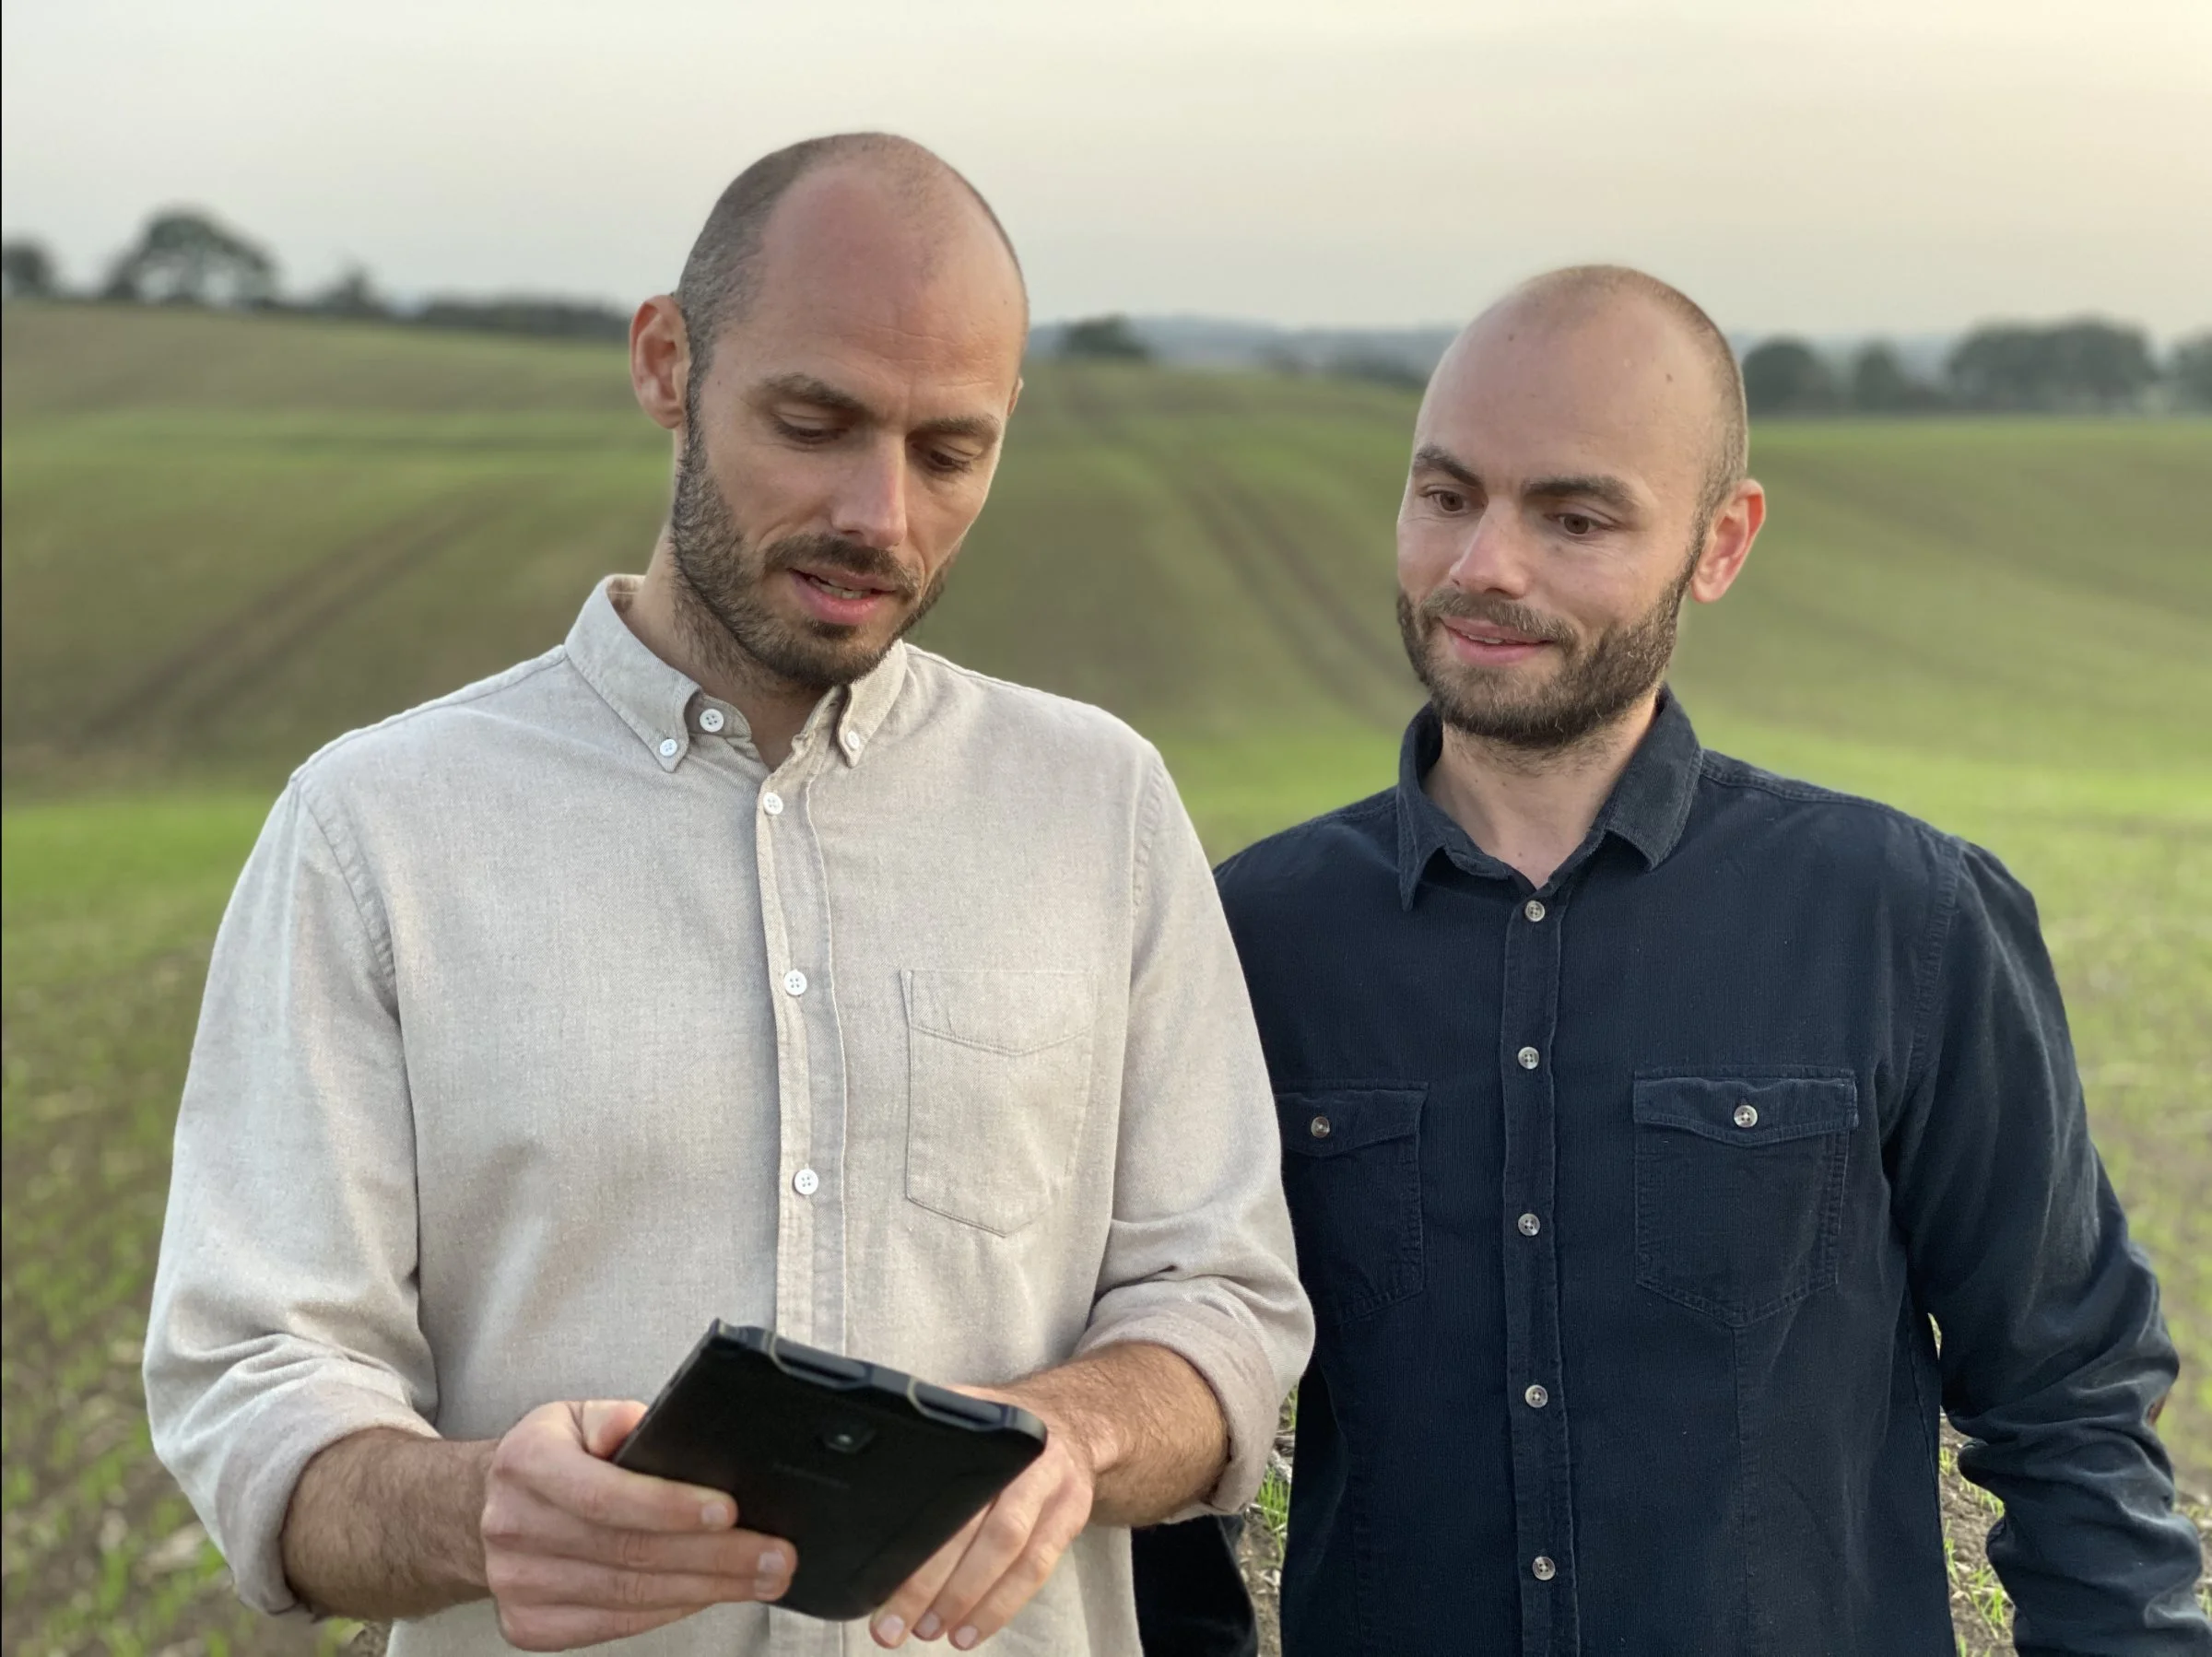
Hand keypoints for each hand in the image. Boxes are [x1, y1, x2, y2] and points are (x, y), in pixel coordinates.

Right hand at [480, 1399, 796, 1649]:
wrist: (484, 1510)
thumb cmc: (550, 1458)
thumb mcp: (575, 1416)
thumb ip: (614, 1417)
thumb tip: (640, 1428)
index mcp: (526, 1464)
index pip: (605, 1494)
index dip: (670, 1506)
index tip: (728, 1511)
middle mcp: (516, 1527)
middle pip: (629, 1552)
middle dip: (714, 1556)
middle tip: (773, 1555)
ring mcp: (519, 1584)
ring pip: (629, 1594)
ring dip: (706, 1588)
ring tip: (760, 1578)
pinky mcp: (531, 1625)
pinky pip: (616, 1624)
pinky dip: (671, 1609)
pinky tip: (709, 1594)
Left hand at [867, 1396, 1095, 1649]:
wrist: (1075, 1422)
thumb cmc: (1008, 1424)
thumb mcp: (973, 1407)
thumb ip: (937, 1424)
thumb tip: (876, 1441)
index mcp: (993, 1433)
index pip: (952, 1486)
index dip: (921, 1531)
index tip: (884, 1566)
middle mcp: (1027, 1460)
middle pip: (977, 1525)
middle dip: (934, 1579)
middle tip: (897, 1620)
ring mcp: (1053, 1491)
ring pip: (1011, 1553)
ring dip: (971, 1601)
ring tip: (933, 1630)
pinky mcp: (1070, 1521)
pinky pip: (1037, 1571)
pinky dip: (1002, 1606)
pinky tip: (971, 1630)